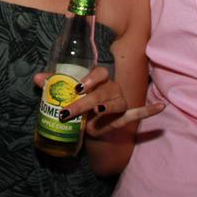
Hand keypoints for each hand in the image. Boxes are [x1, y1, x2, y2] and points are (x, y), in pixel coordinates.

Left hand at [34, 67, 164, 137]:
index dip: (91, 79)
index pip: (100, 73)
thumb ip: (52, 84)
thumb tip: (36, 78)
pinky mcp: (124, 117)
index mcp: (98, 79)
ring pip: (116, 103)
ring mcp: (119, 102)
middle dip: (86, 102)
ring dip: (105, 109)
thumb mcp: (65, 94)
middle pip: (103, 92)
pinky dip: (148, 111)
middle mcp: (111, 88)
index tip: (78, 88)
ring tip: (95, 114)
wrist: (87, 124)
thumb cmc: (78, 102)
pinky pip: (138, 112)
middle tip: (69, 112)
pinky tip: (159, 107)